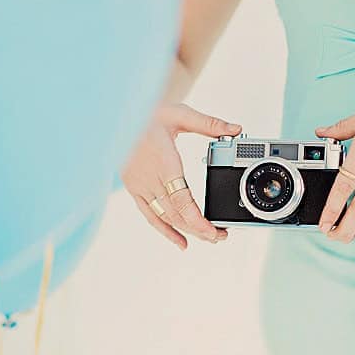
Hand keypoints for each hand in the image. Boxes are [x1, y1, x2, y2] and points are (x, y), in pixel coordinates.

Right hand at [122, 103, 239, 248]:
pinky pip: (149, 215)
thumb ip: (210, 124)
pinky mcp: (132, 188)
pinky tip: (181, 242)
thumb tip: (237, 129)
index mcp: (162, 160)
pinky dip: (165, 230)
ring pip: (164, 216)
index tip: (212, 231)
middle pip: (176, 213)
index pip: (180, 198)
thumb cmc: (148, 112)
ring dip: (187, 231)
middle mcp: (148, 177)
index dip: (196, 219)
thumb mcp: (181, 113)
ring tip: (209, 239)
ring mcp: (138, 185)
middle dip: (199, 228)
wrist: (117, 113)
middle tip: (221, 236)